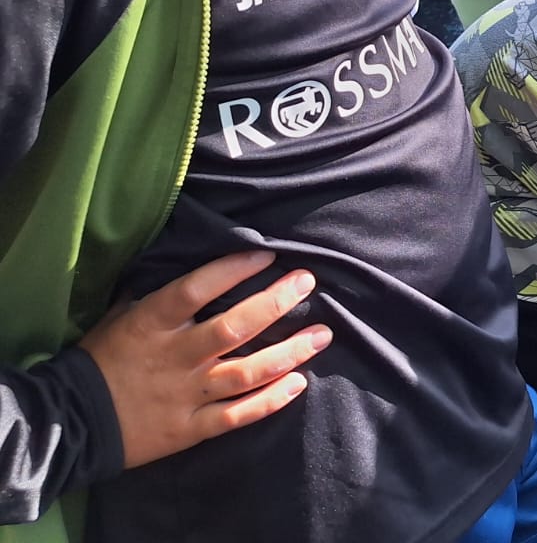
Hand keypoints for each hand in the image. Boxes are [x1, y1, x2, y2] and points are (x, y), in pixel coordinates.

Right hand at [79, 251, 329, 469]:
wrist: (68, 423)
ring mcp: (185, 394)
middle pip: (233, 327)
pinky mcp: (190, 428)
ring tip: (321, 335)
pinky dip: (270, 400)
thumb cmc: (99, 359)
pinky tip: (299, 382)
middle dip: (276, 302)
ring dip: (289, 352)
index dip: (234, 269)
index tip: (268, 255)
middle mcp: (175, 357)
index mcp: (151, 324)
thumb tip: (192, 262)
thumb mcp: (121, 315)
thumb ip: (158, 293)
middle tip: (307, 283)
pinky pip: (237, 415)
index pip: (196, 289)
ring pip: (246, 372)